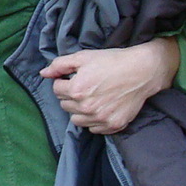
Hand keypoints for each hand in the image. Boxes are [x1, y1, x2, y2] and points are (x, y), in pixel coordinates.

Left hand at [41, 38, 178, 133]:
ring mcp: (100, 119)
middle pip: (65, 105)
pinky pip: (93, 128)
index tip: (75, 77)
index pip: (56, 89)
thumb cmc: (112, 61)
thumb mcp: (84, 57)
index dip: (64, 81)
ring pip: (76, 120)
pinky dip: (93, 120)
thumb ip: (60, 65)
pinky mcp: (113, 126)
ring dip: (79, 110)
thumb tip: (44, 73)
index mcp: (77, 90)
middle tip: (85, 86)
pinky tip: (101, 107)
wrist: (142, 71)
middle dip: (70, 95)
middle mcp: (87, 108)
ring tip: (92, 98)